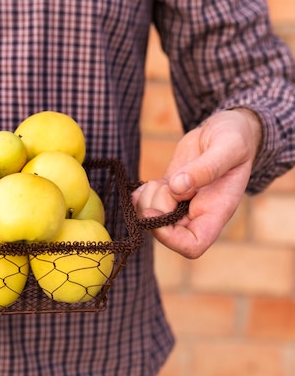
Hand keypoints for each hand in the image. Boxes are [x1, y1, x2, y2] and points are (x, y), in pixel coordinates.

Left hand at [132, 109, 261, 257]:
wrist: (226, 129)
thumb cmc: (236, 138)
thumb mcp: (228, 147)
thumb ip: (206, 168)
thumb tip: (178, 187)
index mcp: (216, 211)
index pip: (192, 246)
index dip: (169, 237)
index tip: (158, 212)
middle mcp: (197, 213)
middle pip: (165, 233)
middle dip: (153, 211)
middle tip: (163, 185)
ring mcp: (180, 204)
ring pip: (151, 219)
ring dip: (146, 200)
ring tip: (162, 181)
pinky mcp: (168, 192)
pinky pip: (145, 204)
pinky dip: (139, 196)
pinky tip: (148, 183)